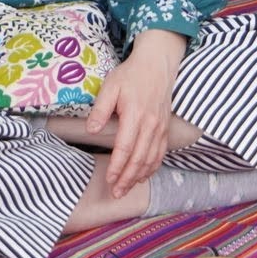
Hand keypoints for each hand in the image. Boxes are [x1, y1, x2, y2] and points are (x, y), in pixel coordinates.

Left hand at [86, 36, 182, 196]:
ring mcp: (160, 127)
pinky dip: (153, 167)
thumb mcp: (110, 86)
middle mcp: (150, 124)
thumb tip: (91, 130)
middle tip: (116, 193)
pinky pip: (161, 152)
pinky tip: (144, 175)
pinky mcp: (165, 127)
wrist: (158, 64)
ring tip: (127, 189)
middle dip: (127, 178)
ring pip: (151, 158)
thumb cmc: (131, 74)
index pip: (125, 147)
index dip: (117, 166)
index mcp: (135, 115)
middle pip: (139, 158)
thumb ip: (101, 109)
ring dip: (139, 176)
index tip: (109, 179)